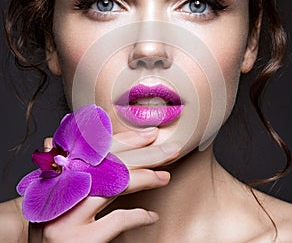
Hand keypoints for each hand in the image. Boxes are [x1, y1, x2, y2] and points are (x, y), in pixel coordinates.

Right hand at [29, 129, 171, 241]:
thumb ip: (63, 163)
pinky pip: (117, 220)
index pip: (100, 148)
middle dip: (145, 155)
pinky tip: (151, 215)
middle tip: (170, 150)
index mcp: (60, 169)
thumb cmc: (45, 211)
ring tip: (165, 177)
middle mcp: (63, 186)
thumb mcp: (53, 184)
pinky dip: (138, 216)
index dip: (128, 140)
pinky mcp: (77, 239)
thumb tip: (53, 141)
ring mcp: (70, 213)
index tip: (151, 135)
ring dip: (145, 179)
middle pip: (112, 163)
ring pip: (115, 185)